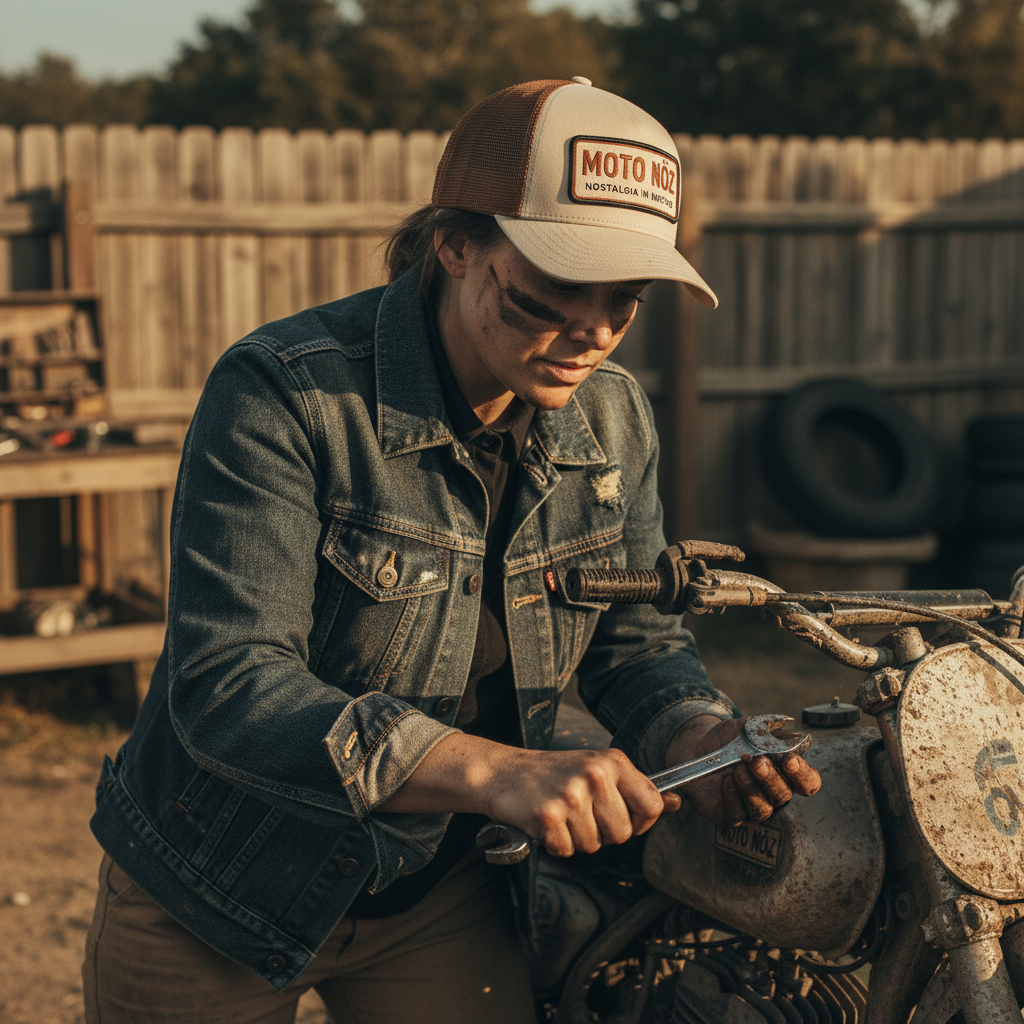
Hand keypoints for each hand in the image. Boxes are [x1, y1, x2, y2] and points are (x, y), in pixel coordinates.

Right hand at [484, 746, 682, 858]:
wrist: (504, 772)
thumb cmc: (555, 773)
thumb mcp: (598, 769)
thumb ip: (633, 788)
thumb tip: (675, 803)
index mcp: (612, 761)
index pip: (651, 805)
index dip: (641, 822)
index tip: (625, 819)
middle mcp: (595, 775)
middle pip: (623, 834)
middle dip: (603, 832)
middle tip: (581, 812)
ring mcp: (571, 795)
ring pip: (594, 845)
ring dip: (577, 838)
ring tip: (561, 814)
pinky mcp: (548, 816)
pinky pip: (567, 850)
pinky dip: (556, 844)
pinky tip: (546, 822)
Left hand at [664, 715, 820, 827]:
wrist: (698, 746)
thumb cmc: (730, 739)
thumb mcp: (749, 728)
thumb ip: (770, 730)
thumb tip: (792, 732)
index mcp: (784, 773)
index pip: (807, 783)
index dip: (803, 775)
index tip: (791, 762)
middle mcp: (772, 793)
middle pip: (784, 795)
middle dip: (771, 778)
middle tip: (757, 762)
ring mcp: (751, 806)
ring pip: (762, 809)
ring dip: (752, 789)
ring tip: (739, 771)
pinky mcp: (728, 814)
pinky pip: (736, 814)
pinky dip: (732, 798)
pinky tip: (726, 781)